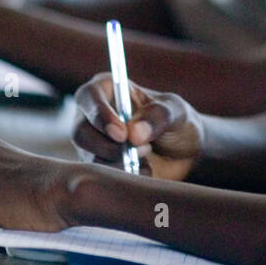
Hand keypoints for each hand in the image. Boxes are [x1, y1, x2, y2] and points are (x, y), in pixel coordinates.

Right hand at [72, 73, 202, 181]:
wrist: (185, 152)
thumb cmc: (177, 121)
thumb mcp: (176, 112)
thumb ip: (158, 116)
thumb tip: (134, 134)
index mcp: (107, 89)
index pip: (88, 97)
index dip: (100, 115)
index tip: (121, 134)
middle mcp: (93, 115)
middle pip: (81, 132)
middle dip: (110, 146)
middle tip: (144, 149)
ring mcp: (93, 141)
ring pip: (89, 156)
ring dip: (120, 161)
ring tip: (148, 155)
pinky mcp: (99, 164)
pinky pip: (100, 175)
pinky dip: (124, 174)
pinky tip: (145, 168)